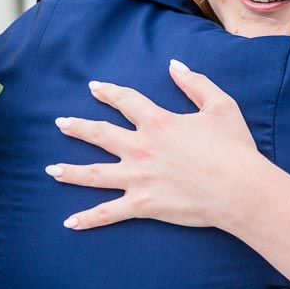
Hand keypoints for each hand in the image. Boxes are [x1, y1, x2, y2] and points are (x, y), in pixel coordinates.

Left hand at [47, 59, 259, 230]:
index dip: (109, 92)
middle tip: (60, 123)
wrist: (239, 188)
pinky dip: (88, 219)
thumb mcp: (221, 106)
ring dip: (70, 172)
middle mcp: (141, 148)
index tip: (94, 88)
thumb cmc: (234, 147)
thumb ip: (195, 83)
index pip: (126, 101)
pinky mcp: (142, 205)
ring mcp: (138, 178)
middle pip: (100, 135)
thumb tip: (174, 65)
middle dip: (78, 128)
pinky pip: (108, 213)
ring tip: (51, 170)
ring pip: (94, 174)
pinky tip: (70, 222)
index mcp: (158, 122)